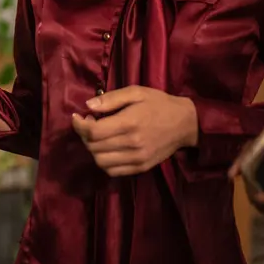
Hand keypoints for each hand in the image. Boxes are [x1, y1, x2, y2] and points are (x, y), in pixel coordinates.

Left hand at [71, 86, 197, 176]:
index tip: (78, 117)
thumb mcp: (136, 92)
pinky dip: (104, 162)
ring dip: (93, 150)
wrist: (185, 124)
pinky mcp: (141, 168)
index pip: (93, 132)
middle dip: (84, 136)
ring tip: (97, 137)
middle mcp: (132, 144)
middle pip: (94, 148)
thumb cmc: (159, 104)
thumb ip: (111, 99)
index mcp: (129, 123)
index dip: (79, 125)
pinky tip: (107, 149)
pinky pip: (113, 171)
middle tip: (89, 124)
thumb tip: (88, 105)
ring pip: (101, 162)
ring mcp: (137, 159)